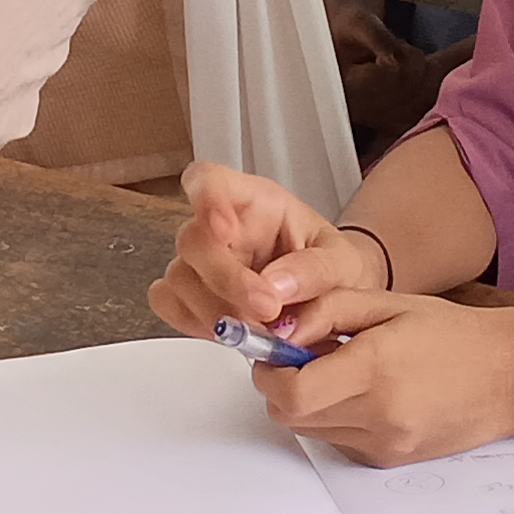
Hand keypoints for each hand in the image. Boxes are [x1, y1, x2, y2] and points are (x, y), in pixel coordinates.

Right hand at [146, 160, 371, 340]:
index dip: (206, 198)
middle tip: (267, 310)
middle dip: (226, 279)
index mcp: (253, 201)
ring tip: (260, 332)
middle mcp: (218, 227)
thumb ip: (316, 270)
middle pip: (194, 239)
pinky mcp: (189, 294)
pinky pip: (170, 305)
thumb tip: (277, 285)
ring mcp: (199, 262)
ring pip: (180, 278)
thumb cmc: (331, 270)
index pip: (210, 179)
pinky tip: (232, 333)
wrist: (330, 301)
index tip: (223, 230)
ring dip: (216, 311)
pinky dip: (197, 324)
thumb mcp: (343, 263)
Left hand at [249, 288, 513, 464]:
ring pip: (310, 431)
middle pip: (290, 416)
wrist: (509, 377)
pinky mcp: (389, 461)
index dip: (269, 371)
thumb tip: (277, 330)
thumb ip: (324, 312)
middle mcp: (378, 416)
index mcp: (375, 370)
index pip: (290, 392)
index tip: (275, 349)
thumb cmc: (450, 332)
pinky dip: (334, 419)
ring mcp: (384, 445)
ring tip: (340, 372)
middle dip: (282, 386)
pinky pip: (337, 442)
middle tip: (300, 358)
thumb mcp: (385, 302)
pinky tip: (364, 394)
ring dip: (308, 403)